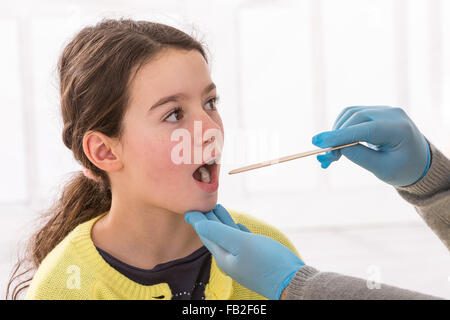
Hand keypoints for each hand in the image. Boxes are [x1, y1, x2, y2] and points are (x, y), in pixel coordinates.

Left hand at [185, 204, 304, 299]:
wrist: (292, 282)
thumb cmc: (267, 262)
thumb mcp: (241, 243)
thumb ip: (219, 232)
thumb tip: (198, 224)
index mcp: (223, 256)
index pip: (206, 235)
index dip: (198, 221)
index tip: (189, 208)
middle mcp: (230, 258)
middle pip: (215, 235)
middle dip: (208, 219)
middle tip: (201, 204)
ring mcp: (243, 259)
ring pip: (228, 236)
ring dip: (222, 222)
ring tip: (217, 208)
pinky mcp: (255, 258)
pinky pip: (240, 240)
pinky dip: (235, 230)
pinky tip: (237, 224)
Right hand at [312, 106, 430, 186]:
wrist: (418, 161)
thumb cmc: (403, 168)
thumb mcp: (382, 169)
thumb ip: (359, 156)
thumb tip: (334, 147)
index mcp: (399, 129)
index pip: (365, 128)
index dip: (340, 135)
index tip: (318, 143)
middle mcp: (392, 114)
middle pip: (355, 118)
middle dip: (336, 137)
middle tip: (326, 159)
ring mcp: (383, 110)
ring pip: (350, 114)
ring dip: (336, 132)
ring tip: (332, 155)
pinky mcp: (375, 112)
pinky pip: (352, 115)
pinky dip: (341, 129)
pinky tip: (338, 145)